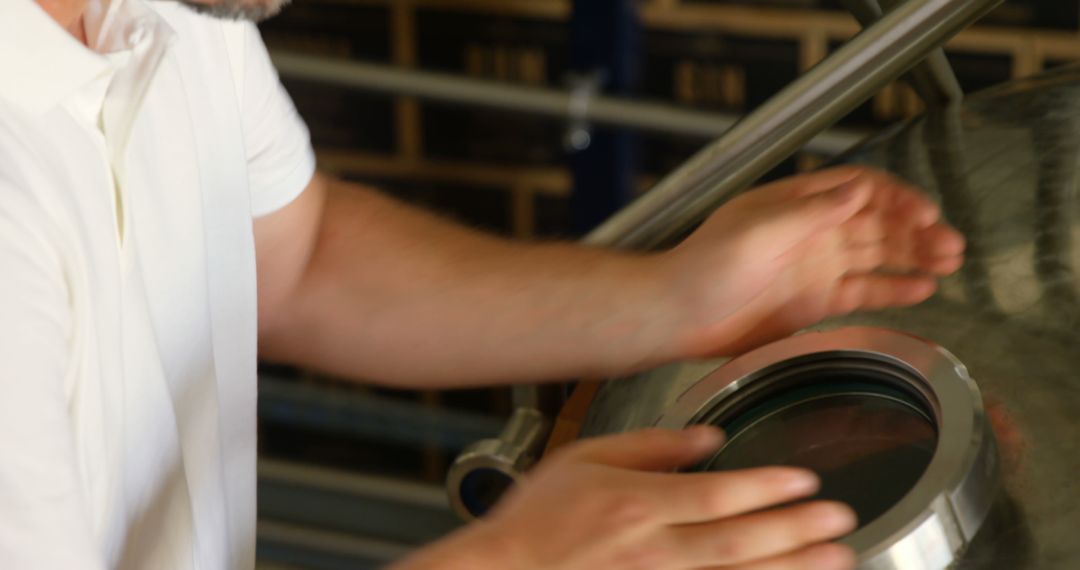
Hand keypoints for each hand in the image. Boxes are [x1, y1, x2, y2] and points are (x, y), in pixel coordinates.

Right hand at [393, 427, 856, 569]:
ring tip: (837, 559)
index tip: (806, 480)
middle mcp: (652, 550)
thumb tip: (707, 438)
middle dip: (797, 531)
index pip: (717, 495)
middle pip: (739, 541)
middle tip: (842, 520)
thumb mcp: (585, 457)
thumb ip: (650, 445)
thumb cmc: (539, 516)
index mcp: (636, 504)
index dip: (767, 487)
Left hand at [661, 166, 964, 357]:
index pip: (859, 190)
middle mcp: (812, 232)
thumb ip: (811, 211)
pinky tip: (922, 289)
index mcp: (797, 204)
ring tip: (949, 262)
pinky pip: (863, 291)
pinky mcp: (814, 303)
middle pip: (876, 222)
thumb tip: (859, 189)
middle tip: (950, 244)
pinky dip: (893, 289)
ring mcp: (816, 268)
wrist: (679, 315)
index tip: (924, 213)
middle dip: (916, 229)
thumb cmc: (705, 264)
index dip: (895, 197)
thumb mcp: (758, 229)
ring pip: (877, 256)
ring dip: (914, 256)